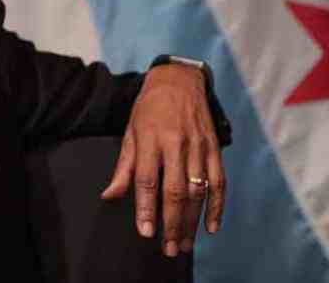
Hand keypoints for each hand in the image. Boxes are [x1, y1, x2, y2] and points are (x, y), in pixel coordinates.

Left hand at [100, 62, 224, 256]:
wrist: (180, 80)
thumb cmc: (149, 108)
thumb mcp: (131, 131)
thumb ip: (124, 167)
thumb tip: (109, 195)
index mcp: (150, 139)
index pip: (147, 179)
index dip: (145, 207)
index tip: (146, 232)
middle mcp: (176, 143)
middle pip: (175, 191)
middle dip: (172, 223)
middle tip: (168, 248)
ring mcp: (199, 146)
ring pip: (198, 191)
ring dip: (192, 221)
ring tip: (184, 244)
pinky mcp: (215, 148)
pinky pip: (219, 182)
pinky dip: (217, 206)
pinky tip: (211, 226)